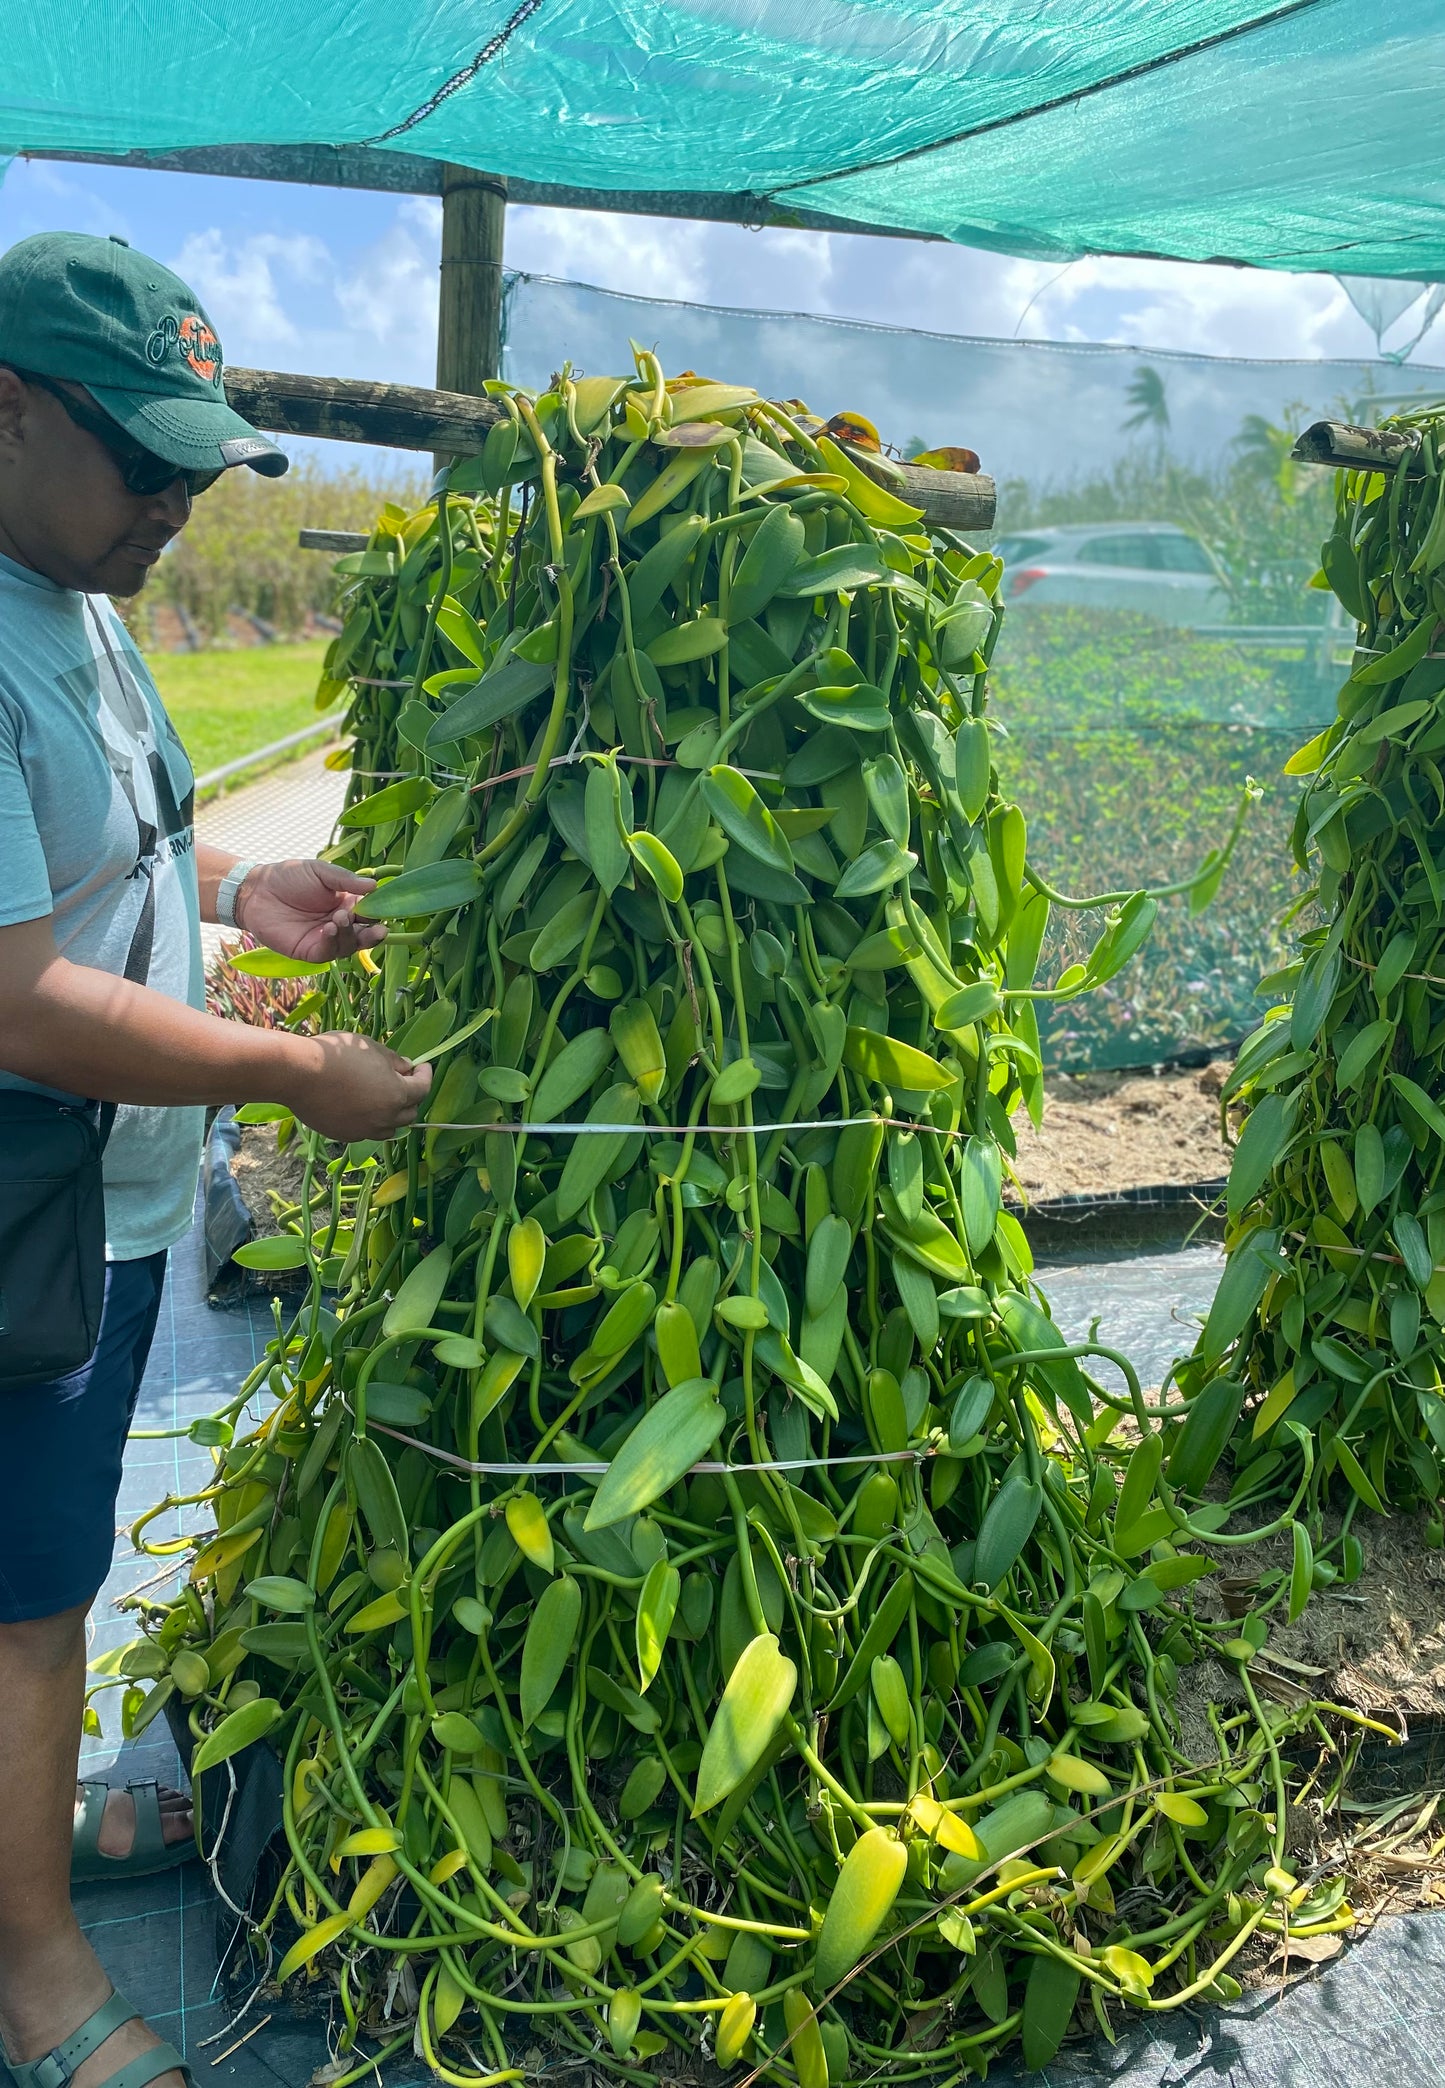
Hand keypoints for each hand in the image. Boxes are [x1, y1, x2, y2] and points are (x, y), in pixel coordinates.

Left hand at [237, 859, 384, 961]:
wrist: (257, 891)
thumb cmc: (289, 877)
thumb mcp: (320, 871)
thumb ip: (346, 880)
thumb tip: (374, 886)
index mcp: (347, 903)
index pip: (371, 913)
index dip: (378, 913)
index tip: (382, 908)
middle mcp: (341, 924)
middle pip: (366, 935)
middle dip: (374, 933)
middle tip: (379, 929)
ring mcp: (327, 939)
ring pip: (350, 945)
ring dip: (351, 934)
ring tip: (340, 918)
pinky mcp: (310, 951)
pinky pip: (329, 953)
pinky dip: (333, 942)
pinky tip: (330, 928)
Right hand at [285, 1032, 431, 1141]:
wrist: (298, 1074)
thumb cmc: (337, 1055)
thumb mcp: (371, 1047)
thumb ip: (393, 1060)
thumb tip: (405, 1068)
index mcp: (396, 1094)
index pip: (422, 1089)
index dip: (425, 1075)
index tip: (422, 1067)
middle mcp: (385, 1118)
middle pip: (410, 1113)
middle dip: (411, 1096)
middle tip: (403, 1081)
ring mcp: (364, 1130)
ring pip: (389, 1128)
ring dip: (392, 1114)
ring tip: (383, 1098)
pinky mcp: (345, 1135)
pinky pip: (366, 1131)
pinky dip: (370, 1121)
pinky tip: (360, 1107)